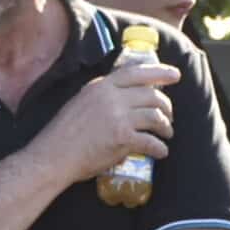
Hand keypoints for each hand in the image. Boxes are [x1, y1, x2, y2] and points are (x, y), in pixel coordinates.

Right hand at [31, 58, 178, 185]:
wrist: (53, 156)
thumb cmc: (62, 134)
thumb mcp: (80, 102)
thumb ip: (101, 97)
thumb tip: (124, 99)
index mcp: (100, 86)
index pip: (136, 72)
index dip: (159, 72)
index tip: (175, 75)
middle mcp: (111, 98)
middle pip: (151, 95)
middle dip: (166, 106)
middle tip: (169, 116)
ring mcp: (119, 117)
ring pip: (155, 117)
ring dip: (166, 126)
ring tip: (166, 133)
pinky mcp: (123, 138)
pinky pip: (151, 141)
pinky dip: (159, 148)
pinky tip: (161, 152)